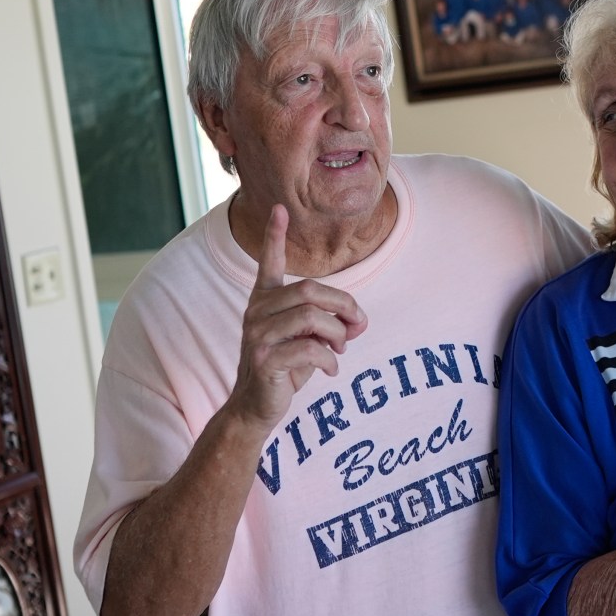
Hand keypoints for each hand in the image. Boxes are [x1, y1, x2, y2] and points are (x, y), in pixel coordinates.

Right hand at [225, 205, 367, 432]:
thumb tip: (360, 321)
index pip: (269, 262)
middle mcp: (256, 312)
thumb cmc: (284, 368)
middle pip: (311, 291)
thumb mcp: (309, 340)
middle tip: (359, 326)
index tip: (280, 208)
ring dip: (338, 335)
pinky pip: (310, 348)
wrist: (255, 407)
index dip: (274, 235)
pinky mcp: (263, 359)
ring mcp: (257, 335)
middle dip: (344, 305)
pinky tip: (331, 370)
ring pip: (313, 317)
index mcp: (264, 301)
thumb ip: (330, 323)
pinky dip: (330, 360)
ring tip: (341, 350)